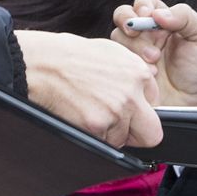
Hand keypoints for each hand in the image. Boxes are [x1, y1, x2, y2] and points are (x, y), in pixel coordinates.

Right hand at [16, 30, 162, 147]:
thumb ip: (131, 73)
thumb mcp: (109, 52)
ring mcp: (115, 111)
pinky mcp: (96, 126)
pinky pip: (101, 143)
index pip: (155, 104)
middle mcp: (132, 93)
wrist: (41, 63)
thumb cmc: (68, 55)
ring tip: (87, 112)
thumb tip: (142, 90)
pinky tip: (79, 116)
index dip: (139, 109)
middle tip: (119, 128)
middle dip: (137, 134)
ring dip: (107, 133)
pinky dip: (91, 135)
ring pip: (121, 140)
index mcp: (138, 73)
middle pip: (151, 133)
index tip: (127, 109)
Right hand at [112, 0, 196, 107]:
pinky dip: (131, 63)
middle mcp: (145, 34)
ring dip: (134, 47)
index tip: (149, 16)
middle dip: (128, 22)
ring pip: (118, 37)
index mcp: (163, 22)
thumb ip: (186, 17)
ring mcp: (133, 52)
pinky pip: (116, 58)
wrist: (193, 103)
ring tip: (154, 62)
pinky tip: (149, 74)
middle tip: (136, 33)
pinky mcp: (126, 69)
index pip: (145, 3)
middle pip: (123, 15)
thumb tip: (158, 13)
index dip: (143, 5)